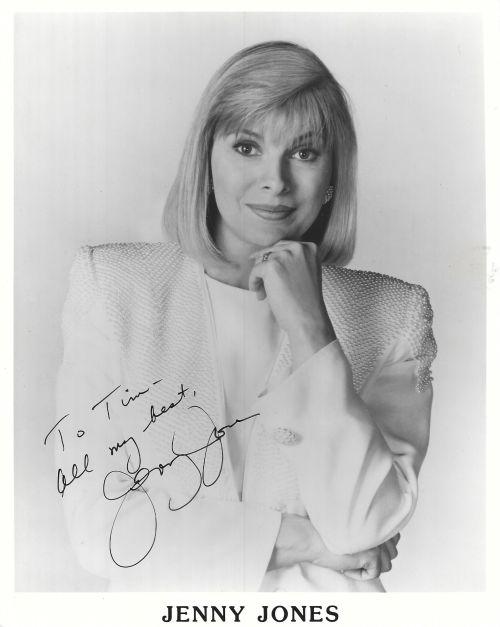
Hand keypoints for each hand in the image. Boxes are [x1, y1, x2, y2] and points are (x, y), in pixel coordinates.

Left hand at [248, 241, 335, 367]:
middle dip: (266, 269)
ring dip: (260, 278)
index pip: (283, 247)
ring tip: (264, 294)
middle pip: (270, 252)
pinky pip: (254, 272)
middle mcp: (298, 248)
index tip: (275, 279)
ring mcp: (285, 255)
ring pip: (261, 261)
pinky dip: (254, 284)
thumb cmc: (306, 302)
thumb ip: (292, 261)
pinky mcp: (272, 266)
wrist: (308, 320)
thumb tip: (260, 256)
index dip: (276, 263)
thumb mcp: (305, 273)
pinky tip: (261, 296)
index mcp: (310, 248)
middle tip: (268, 288)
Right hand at [269, 514, 399, 580]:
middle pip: (392, 554)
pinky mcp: (372, 554)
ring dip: (367, 565)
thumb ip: (368, 530)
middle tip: (353, 552)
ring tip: (349, 556)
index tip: (359, 546)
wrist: (310, 537)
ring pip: (386, 565)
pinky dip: (358, 573)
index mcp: (375, 518)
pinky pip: (373, 574)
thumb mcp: (349, 528)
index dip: (378, 547)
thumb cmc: (324, 533)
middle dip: (375, 558)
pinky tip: (345, 564)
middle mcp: (379, 528)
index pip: (394, 538)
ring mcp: (377, 541)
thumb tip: (386, 544)